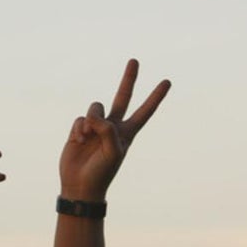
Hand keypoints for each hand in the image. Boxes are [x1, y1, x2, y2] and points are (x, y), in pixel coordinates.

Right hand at [58, 59, 170, 200]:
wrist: (80, 185)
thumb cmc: (102, 172)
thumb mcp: (113, 151)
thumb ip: (108, 129)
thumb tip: (94, 116)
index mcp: (127, 132)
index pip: (145, 111)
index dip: (156, 96)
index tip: (167, 81)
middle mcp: (113, 126)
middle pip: (123, 97)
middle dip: (128, 79)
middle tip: (135, 60)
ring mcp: (96, 127)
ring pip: (96, 107)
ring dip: (92, 120)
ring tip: (88, 137)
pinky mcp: (80, 129)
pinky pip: (81, 118)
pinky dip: (80, 128)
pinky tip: (79, 142)